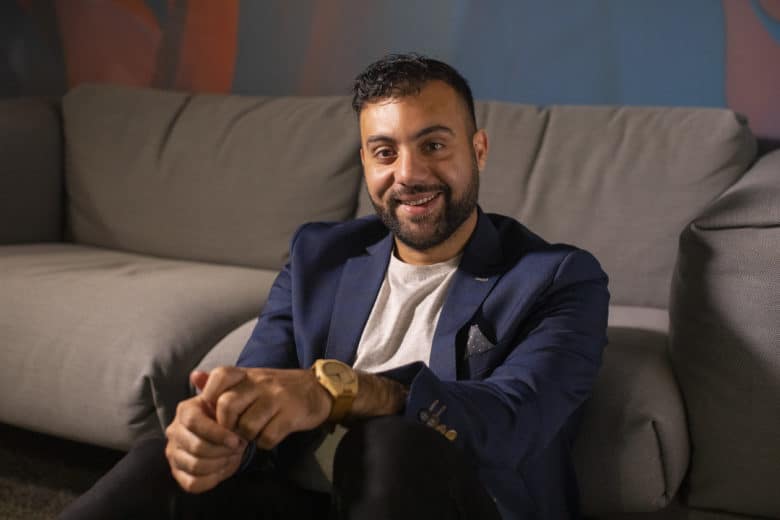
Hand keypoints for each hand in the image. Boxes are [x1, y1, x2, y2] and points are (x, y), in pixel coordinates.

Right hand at [164, 371, 246, 492]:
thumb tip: (197, 375)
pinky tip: (222, 469)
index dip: (217, 434)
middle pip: (196, 448)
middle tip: (237, 448)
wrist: (227, 435)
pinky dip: (212, 479)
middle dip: (221, 451)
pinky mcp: (178, 473)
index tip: (237, 439)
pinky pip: (192, 483)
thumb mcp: (224, 398)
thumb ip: (214, 386)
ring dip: (219, 464)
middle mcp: (174, 432)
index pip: (194, 423)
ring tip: (231, 456)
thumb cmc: (226, 415)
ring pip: (195, 466)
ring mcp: (174, 454)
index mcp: (185, 412)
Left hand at [199, 366, 332, 449]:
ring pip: (246, 426)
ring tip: (253, 434)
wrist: (317, 389)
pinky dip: (265, 442)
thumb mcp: (251, 379)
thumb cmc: (277, 389)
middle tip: (233, 432)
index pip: (220, 376)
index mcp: (248, 374)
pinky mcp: (291, 416)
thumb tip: (194, 376)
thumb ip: (222, 382)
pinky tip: (269, 436)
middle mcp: (260, 383)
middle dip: (226, 426)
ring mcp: (277, 399)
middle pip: (227, 405)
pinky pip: (268, 437)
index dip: (210, 395)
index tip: (217, 411)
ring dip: (247, 437)